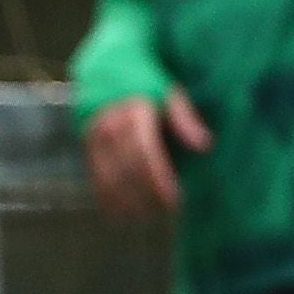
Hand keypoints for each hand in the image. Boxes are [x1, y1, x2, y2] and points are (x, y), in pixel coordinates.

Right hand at [83, 90, 212, 220]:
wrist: (106, 75)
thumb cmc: (147, 87)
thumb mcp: (169, 94)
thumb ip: (185, 119)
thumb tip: (205, 145)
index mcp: (133, 114)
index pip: (145, 155)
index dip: (159, 180)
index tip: (175, 200)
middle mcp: (110, 129)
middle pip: (128, 171)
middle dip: (147, 195)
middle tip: (168, 211)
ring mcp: (95, 142)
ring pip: (109, 180)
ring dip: (128, 203)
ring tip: (148, 218)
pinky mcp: (88, 153)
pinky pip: (97, 181)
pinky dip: (109, 202)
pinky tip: (124, 217)